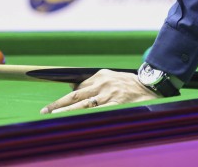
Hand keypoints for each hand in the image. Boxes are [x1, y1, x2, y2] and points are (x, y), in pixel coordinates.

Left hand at [40, 70, 159, 113]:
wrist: (153, 86)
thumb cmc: (131, 84)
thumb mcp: (112, 78)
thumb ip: (95, 84)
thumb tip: (74, 88)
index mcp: (101, 75)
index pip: (78, 86)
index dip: (64, 97)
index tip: (51, 106)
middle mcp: (103, 83)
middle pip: (75, 95)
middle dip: (58, 105)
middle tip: (45, 112)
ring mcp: (109, 95)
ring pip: (83, 105)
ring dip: (67, 112)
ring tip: (54, 118)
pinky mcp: (116, 104)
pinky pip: (97, 112)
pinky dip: (85, 117)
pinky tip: (76, 122)